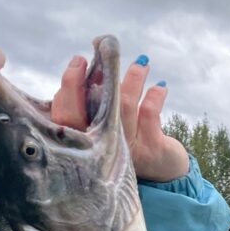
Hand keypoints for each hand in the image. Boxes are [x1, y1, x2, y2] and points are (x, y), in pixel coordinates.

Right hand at [51, 53, 189, 182]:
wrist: (164, 174)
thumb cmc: (131, 141)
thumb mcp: (109, 125)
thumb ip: (96, 101)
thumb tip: (93, 62)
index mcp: (86, 142)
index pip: (64, 115)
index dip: (68, 88)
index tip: (80, 61)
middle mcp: (102, 149)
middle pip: (90, 113)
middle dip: (95, 80)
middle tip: (104, 56)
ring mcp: (127, 151)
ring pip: (123, 107)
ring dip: (133, 79)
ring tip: (142, 63)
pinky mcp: (152, 150)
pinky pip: (149, 114)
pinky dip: (155, 95)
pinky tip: (160, 86)